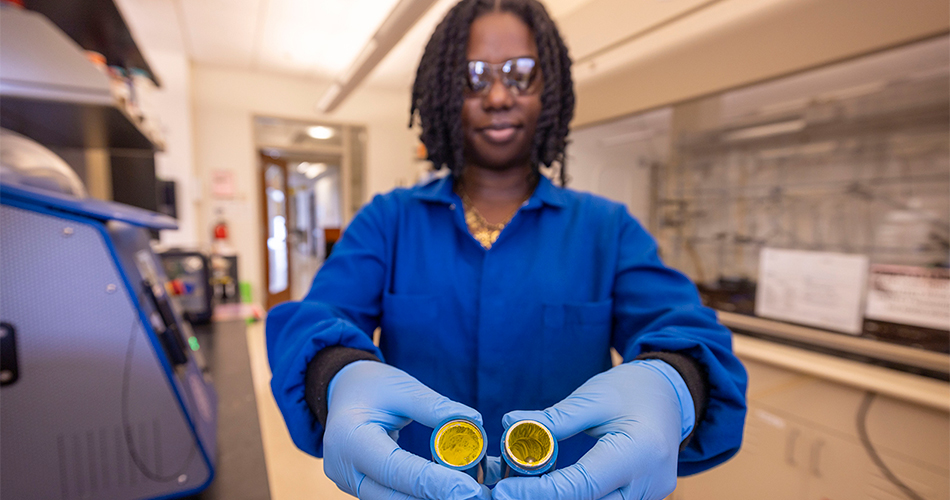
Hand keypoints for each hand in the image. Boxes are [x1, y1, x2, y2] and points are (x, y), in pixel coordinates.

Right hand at [324, 360, 489, 499]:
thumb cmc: (371, 385)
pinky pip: (392, 497)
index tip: (468, 487)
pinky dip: (419, 495)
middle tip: (474, 494)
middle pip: (393, 497)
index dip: (433, 482)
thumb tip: (473, 420)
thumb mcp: (402, 387)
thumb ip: (434, 406)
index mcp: (350, 439)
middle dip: (435, 498)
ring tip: (464, 490)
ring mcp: (349, 482)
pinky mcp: (361, 487)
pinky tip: (445, 489)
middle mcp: (344, 468)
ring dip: (429, 498)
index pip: (396, 469)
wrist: (344, 391)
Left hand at [492, 360, 693, 499]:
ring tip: (524, 487)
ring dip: (559, 499)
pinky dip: (574, 497)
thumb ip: (554, 418)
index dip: (538, 492)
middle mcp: (649, 482)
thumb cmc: (632, 390)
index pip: (581, 485)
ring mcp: (648, 495)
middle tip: (507, 491)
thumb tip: (510, 423)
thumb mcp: (593, 397)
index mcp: (640, 452)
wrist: (670, 396)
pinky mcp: (641, 499)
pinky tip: (547, 490)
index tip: (504, 490)